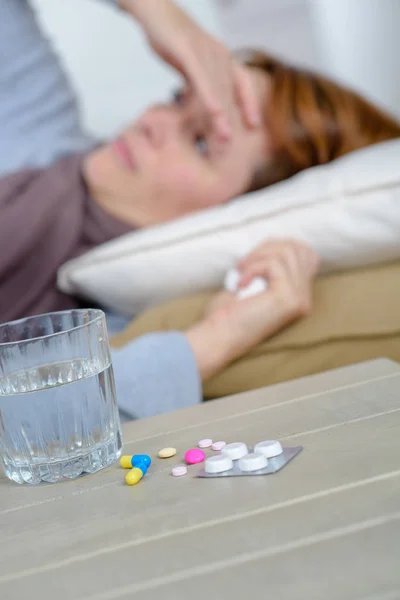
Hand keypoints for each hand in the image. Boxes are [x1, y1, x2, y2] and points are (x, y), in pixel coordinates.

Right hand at [120, 0, 259, 139]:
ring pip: (217, 90)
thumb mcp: (191, 63)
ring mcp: (205, 51)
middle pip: (228, 94)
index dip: (249, 105)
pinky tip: (215, 113)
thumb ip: (200, 83)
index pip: (242, 83)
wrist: (154, 9)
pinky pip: (202, 78)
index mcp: (223, 57)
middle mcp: (219, 54)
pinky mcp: (188, 50)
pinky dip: (210, 97)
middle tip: (229, 147)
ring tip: (223, 140)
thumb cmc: (172, 39)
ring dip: (221, 117)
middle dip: (231, 122)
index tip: (254, 125)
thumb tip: (202, 106)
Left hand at [187, 240, 319, 378]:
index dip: (280, 246)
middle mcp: (305, 299)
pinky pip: (273, 264)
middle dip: (267, 247)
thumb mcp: (255, 284)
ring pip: (287, 252)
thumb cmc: (228, 313)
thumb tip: (276, 242)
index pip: (308, 255)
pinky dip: (252, 267)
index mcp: (300, 297)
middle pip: (298, 249)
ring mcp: (299, 299)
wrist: (218, 338)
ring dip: (257, 256)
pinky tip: (239, 283)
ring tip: (240, 271)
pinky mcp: (287, 297)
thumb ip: (271, 267)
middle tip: (244, 263)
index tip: (254, 257)